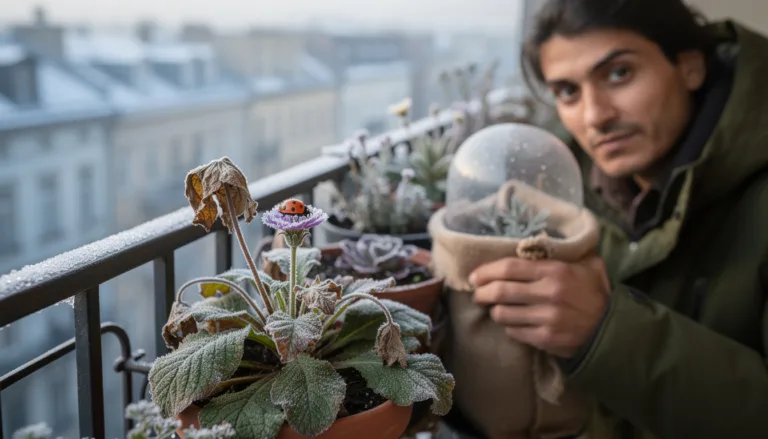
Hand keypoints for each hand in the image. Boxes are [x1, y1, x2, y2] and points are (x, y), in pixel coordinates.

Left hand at [469, 255, 610, 357]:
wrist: (611, 330)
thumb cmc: (595, 294)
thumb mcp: (587, 266)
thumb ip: (566, 252)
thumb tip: (542, 239)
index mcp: (554, 271)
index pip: (509, 268)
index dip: (486, 271)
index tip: (474, 276)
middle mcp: (549, 294)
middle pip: (500, 291)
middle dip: (481, 293)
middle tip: (477, 294)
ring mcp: (546, 318)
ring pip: (503, 314)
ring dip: (494, 311)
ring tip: (494, 309)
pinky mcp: (545, 338)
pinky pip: (514, 332)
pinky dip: (509, 327)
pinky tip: (512, 323)